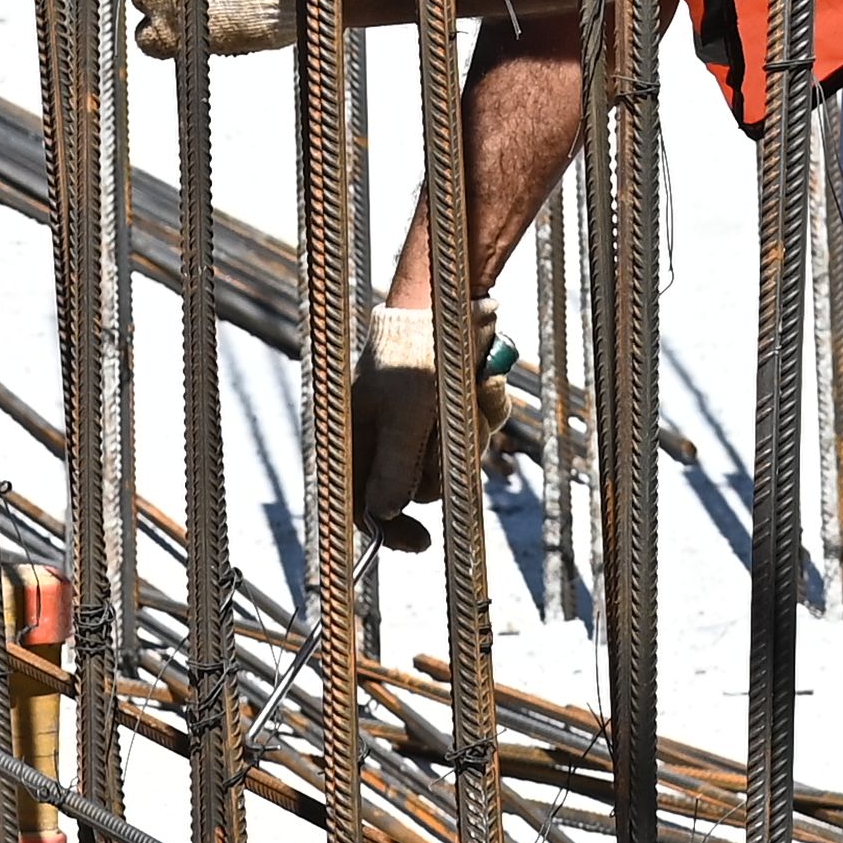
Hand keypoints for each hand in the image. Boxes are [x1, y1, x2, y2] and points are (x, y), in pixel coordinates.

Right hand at [345, 301, 533, 548]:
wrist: (448, 300)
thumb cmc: (415, 356)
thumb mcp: (404, 417)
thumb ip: (393, 470)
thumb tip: (384, 513)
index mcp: (356, 437)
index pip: (362, 501)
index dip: (389, 528)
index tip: (422, 542)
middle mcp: (386, 435)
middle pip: (417, 486)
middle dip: (444, 463)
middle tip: (449, 433)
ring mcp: (420, 422)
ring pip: (452, 461)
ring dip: (470, 432)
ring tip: (469, 392)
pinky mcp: (451, 408)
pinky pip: (475, 431)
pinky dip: (487, 409)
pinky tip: (485, 379)